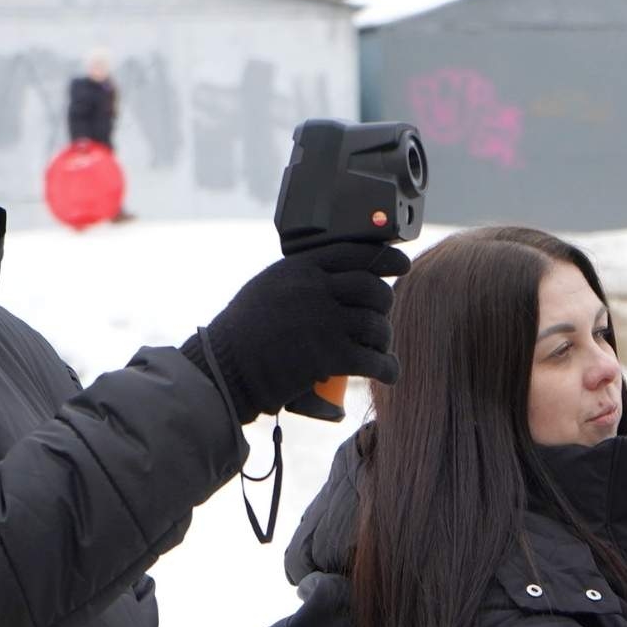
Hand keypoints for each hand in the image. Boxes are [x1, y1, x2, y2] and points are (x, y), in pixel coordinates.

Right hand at [188, 243, 410, 420]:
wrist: (224, 368)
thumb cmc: (240, 333)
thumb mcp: (267, 288)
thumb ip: (300, 281)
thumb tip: (332, 283)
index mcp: (300, 268)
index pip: (355, 253)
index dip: (385, 257)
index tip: (402, 264)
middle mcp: (316, 289)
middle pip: (373, 289)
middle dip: (385, 305)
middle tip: (381, 318)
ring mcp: (325, 321)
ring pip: (377, 325)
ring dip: (384, 340)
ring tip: (379, 350)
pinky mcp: (331, 356)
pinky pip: (374, 360)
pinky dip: (387, 369)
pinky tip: (388, 373)